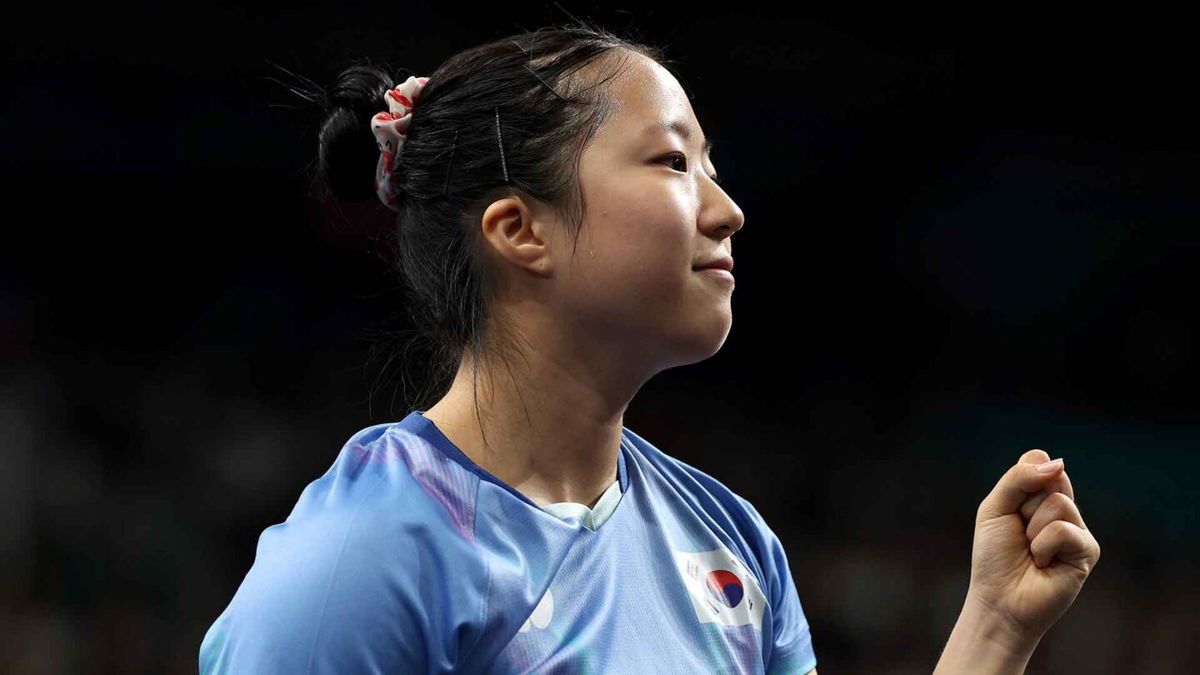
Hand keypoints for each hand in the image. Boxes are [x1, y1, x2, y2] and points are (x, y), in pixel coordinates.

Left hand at [965, 449, 1101, 644]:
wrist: (999, 599)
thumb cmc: (994, 556)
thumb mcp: (995, 508)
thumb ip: (1020, 478)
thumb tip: (1059, 463)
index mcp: (1040, 495)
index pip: (1039, 462)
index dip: (1021, 481)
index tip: (1011, 507)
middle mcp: (1063, 508)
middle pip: (1051, 478)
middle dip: (1023, 505)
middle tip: (1019, 532)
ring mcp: (1078, 529)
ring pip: (1058, 503)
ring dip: (1032, 529)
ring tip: (1031, 551)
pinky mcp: (1088, 550)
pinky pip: (1064, 530)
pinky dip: (1043, 546)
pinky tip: (1042, 563)